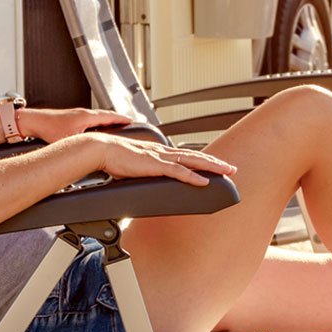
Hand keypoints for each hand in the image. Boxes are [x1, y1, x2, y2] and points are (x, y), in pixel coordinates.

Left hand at [18, 106, 132, 142]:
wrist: (33, 122)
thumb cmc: (48, 129)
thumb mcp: (70, 140)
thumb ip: (83, 145)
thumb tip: (94, 152)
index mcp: (86, 117)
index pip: (109, 116)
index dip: (121, 119)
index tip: (131, 121)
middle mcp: (82, 113)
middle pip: (105, 115)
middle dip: (117, 119)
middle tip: (127, 123)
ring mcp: (76, 115)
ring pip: (96, 117)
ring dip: (106, 121)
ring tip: (113, 127)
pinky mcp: (70, 118)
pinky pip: (88, 120)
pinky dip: (96, 123)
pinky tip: (94, 131)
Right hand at [91, 133, 236, 186]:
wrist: (100, 149)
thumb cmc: (112, 158)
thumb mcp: (132, 167)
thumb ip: (142, 173)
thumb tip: (143, 181)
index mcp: (157, 152)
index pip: (185, 155)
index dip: (201, 160)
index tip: (214, 165)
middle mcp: (162, 152)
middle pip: (194, 156)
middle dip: (214, 162)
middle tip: (231, 168)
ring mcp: (159, 157)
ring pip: (192, 161)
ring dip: (211, 166)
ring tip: (226, 171)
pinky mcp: (154, 165)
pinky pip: (178, 171)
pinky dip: (192, 176)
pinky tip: (203, 181)